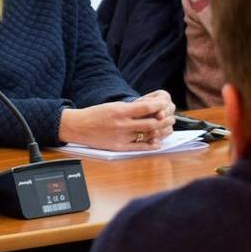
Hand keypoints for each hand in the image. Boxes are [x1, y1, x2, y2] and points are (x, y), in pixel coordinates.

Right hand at [58, 91, 176, 150]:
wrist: (78, 127)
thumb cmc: (95, 115)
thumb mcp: (113, 106)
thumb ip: (130, 108)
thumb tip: (150, 107)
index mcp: (120, 111)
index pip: (146, 107)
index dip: (159, 105)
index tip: (166, 103)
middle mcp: (122, 124)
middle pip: (151, 123)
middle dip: (164, 120)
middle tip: (171, 117)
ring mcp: (121, 137)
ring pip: (148, 135)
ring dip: (161, 132)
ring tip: (167, 128)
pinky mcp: (119, 147)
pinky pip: (140, 147)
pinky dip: (152, 145)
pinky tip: (158, 142)